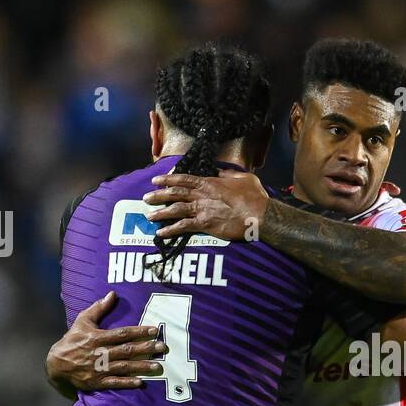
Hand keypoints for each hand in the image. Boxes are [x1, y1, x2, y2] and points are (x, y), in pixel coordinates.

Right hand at [46, 292, 165, 394]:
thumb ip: (98, 308)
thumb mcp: (82, 321)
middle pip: (127, 350)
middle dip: (146, 348)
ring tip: (157, 366)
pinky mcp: (97, 382)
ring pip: (124, 367)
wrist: (56, 364)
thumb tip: (112, 294)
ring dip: (141, 366)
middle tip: (162, 347)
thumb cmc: (72, 340)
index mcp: (98, 337)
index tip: (155, 330)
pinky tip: (140, 382)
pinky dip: (127, 382)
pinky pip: (114, 382)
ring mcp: (99, 368)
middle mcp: (100, 353)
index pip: (123, 333)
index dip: (139, 331)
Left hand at [143, 169, 268, 240]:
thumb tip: (220, 172)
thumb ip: (229, 174)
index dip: (168, 178)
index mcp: (210, 182)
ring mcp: (202, 209)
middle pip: (175, 193)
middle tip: (146, 197)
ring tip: (149, 215)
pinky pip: (183, 226)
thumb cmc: (254, 197)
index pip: (184, 179)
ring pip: (175, 209)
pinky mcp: (205, 224)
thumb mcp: (243, 178)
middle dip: (159, 194)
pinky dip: (171, 229)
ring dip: (160, 212)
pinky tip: (161, 233)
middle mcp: (202, 195)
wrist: (259, 215)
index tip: (156, 179)